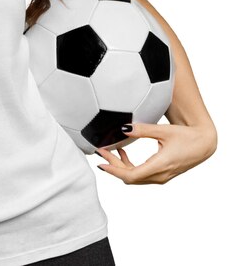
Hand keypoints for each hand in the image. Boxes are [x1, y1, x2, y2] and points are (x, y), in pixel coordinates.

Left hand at [95, 122, 217, 184]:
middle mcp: (160, 175)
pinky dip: (130, 166)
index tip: (101, 162)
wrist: (204, 144)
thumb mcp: (163, 131)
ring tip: (110, 151)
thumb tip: (123, 128)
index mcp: (160, 166)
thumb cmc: (187, 137)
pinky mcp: (162, 174)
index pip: (131, 175)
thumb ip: (142, 130)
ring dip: (121, 166)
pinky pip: (142, 175)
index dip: (114, 170)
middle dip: (113, 166)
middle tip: (101, 151)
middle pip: (130, 177)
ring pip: (136, 177)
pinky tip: (123, 153)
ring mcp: (162, 177)